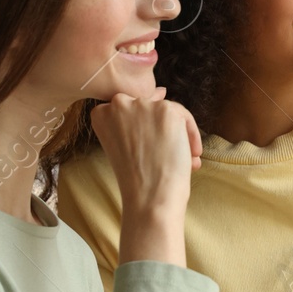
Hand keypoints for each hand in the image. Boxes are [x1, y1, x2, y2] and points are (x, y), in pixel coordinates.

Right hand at [91, 88, 202, 265]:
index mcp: (101, 113)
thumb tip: (160, 92)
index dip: (144, 133)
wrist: (150, 200)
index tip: (148, 152)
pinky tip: (190, 158)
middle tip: (165, 159)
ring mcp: (143, 105)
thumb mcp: (125, 144)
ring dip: (178, 137)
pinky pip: (185, 117)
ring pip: (168, 112)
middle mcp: (118, 104)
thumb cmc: (137, 179)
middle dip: (161, 134)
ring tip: (182, 162)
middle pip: (149, 109)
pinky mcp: (167, 110)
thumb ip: (136, 120)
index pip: (130, 110)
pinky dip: (191, 137)